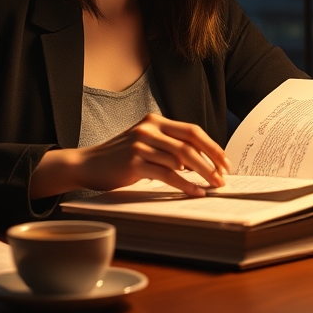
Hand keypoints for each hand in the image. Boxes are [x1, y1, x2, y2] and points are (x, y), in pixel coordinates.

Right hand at [30, 114, 228, 199]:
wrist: (88, 164)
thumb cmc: (120, 157)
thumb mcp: (145, 143)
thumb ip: (168, 146)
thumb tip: (200, 161)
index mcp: (155, 120)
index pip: (192, 130)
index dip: (212, 146)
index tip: (225, 161)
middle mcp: (149, 128)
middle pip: (190, 144)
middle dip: (212, 161)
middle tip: (223, 177)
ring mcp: (141, 144)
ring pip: (182, 160)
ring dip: (202, 175)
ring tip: (212, 186)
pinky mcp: (135, 162)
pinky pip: (168, 174)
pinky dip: (185, 184)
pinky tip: (195, 192)